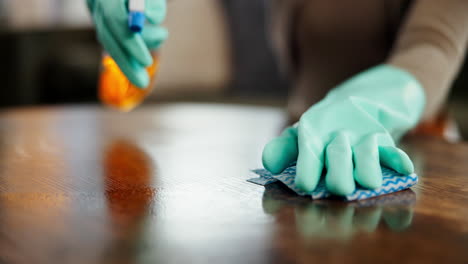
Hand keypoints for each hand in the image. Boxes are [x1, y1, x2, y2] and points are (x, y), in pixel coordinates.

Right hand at [87, 0, 167, 87]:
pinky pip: (114, 42)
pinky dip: (131, 50)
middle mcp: (96, 3)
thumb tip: (154, 19)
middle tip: (143, 83)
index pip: (115, 21)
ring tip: (162, 34)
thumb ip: (155, 5)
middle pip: (107, 38)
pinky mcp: (100, 20)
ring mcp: (95, 12)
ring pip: (111, 43)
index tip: (147, 63)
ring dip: (136, 51)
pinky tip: (148, 44)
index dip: (130, 43)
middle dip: (127, 63)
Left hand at [262, 65, 424, 194]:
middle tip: (340, 190)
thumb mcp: (304, 132)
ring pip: (365, 152)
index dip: (307, 168)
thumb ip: (285, 148)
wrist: (364, 97)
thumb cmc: (327, 125)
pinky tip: (404, 169)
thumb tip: (269, 164)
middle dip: (339, 173)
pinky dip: (398, 159)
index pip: (308, 151)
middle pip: (337, 154)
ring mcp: (361, 136)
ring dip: (367, 167)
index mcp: (313, 134)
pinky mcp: (384, 137)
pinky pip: (392, 148)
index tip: (306, 185)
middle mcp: (337, 135)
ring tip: (368, 183)